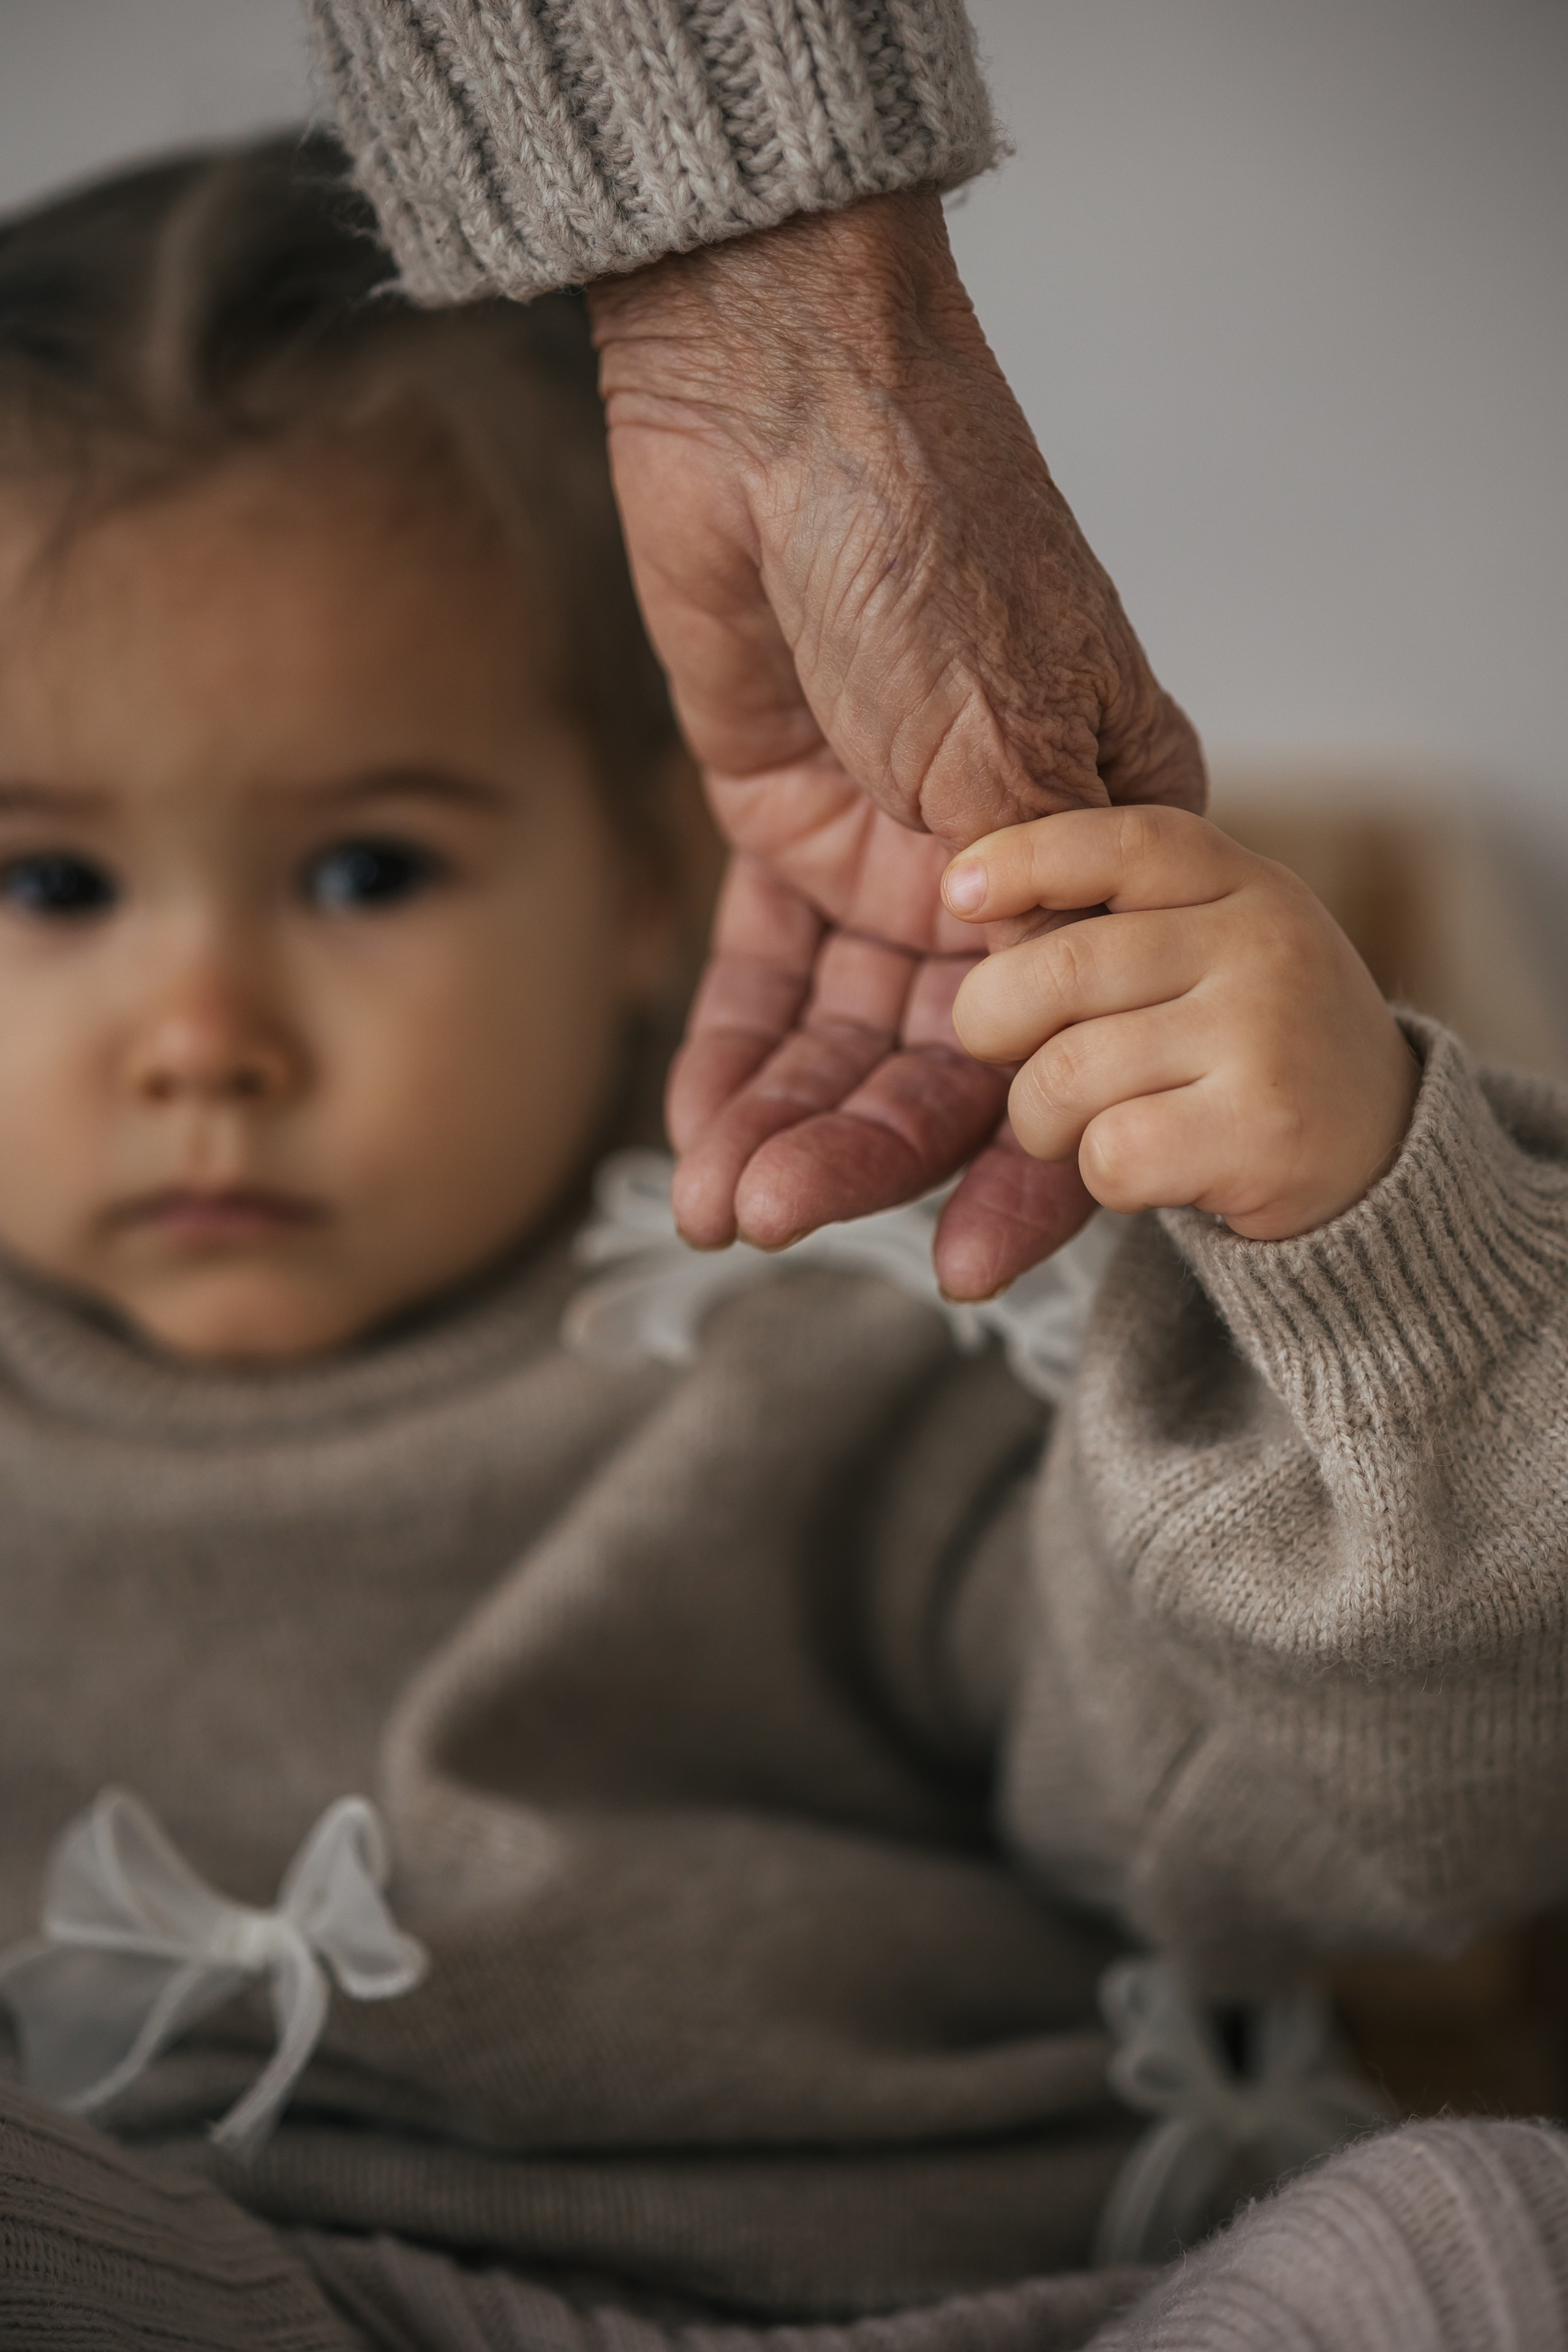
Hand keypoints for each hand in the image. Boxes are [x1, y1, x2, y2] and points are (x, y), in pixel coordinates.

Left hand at [589, 189, 1203, 1293]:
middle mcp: (1004, 864)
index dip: (1027, 1163)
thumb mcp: (1005, 728)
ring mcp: (891, 847)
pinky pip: (760, 975)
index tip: (974, 1270)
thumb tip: (1033, 1041)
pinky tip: (694, 1141)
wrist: (770, 393)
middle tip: (778, 1227)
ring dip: (782, 1124)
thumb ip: (1028, 892)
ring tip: (720, 1210)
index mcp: (1105, 842)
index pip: (1072, 1041)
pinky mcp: (784, 825)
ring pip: (843, 1032)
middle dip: (863, 1154)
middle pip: (942, 1056)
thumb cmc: (925, 532)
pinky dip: (727, 1055)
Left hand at [945, 808, 1421, 1239]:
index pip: (1119, 841)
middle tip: (1017, 1062)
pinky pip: (1109, 1152)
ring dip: (1044, 1121)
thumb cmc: (1260, 1049)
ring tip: (1088, 1126)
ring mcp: (1267, 1033)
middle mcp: (1262, 943)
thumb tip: (967, 889)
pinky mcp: (1263, 1131)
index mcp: (1243, 883)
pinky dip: (1102, 1176)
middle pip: (1058, 969)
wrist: (1387, 1156)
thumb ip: (1128, 917)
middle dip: (995, 1028)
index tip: (956, 890)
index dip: (1024, 858)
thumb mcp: (1219, 947)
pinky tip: (1152, 1170)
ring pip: (1066, 1073)